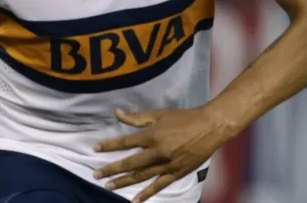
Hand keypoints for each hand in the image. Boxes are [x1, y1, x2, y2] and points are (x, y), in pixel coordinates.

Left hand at [93, 107, 232, 202]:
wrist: (211, 126)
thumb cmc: (186, 117)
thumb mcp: (161, 113)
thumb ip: (138, 117)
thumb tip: (117, 113)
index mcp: (153, 135)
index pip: (125, 142)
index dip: (109, 146)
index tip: (95, 149)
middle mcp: (158, 152)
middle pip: (130, 163)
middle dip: (111, 169)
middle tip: (96, 174)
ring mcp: (167, 164)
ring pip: (141, 176)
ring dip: (123, 181)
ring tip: (109, 185)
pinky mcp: (177, 173)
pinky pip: (159, 185)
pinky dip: (146, 193)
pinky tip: (135, 200)